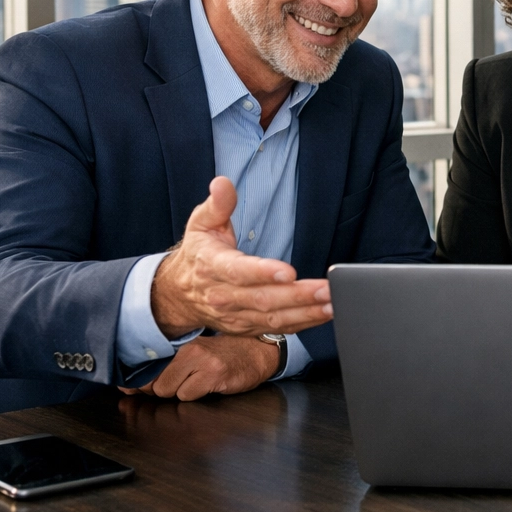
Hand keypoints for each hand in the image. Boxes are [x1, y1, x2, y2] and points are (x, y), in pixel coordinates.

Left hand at [118, 335, 280, 400]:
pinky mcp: (214, 374)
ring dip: (180, 393)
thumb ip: (164, 367)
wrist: (259, 352)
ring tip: (198, 383)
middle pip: (154, 384)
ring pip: (168, 391)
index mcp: (180, 343)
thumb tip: (127, 387)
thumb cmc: (224, 356)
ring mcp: (201, 360)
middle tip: (183, 384)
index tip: (131, 388)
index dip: (137, 381)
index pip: (145, 365)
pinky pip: (188, 395)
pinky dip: (196, 396)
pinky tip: (209, 386)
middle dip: (163, 390)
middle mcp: (188, 349)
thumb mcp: (194, 354)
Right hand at [150, 176, 330, 337]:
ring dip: (306, 313)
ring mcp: (236, 315)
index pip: (239, 272)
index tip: (288, 272)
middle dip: (298, 296)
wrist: (178, 294)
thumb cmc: (198, 255)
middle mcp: (224, 296)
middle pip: (264, 298)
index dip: (263, 273)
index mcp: (213, 267)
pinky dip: (302, 324)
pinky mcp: (247, 327)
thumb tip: (223, 183)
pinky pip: (277, 328)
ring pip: (274, 317)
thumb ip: (217, 204)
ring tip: (332, 304)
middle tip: (327, 290)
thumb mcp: (201, 224)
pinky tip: (323, 315)